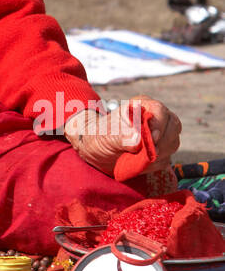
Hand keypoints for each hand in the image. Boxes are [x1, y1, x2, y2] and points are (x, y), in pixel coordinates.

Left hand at [63, 95, 181, 176]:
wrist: (96, 150)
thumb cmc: (100, 135)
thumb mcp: (106, 133)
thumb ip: (122, 134)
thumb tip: (138, 139)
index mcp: (143, 105)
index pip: (160, 110)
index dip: (159, 125)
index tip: (152, 138)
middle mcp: (155, 118)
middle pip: (173, 126)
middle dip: (161, 142)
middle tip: (146, 152)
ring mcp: (161, 135)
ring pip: (172, 144)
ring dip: (157, 155)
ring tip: (135, 157)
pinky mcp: (160, 152)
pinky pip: (166, 160)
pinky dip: (153, 165)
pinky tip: (138, 163)